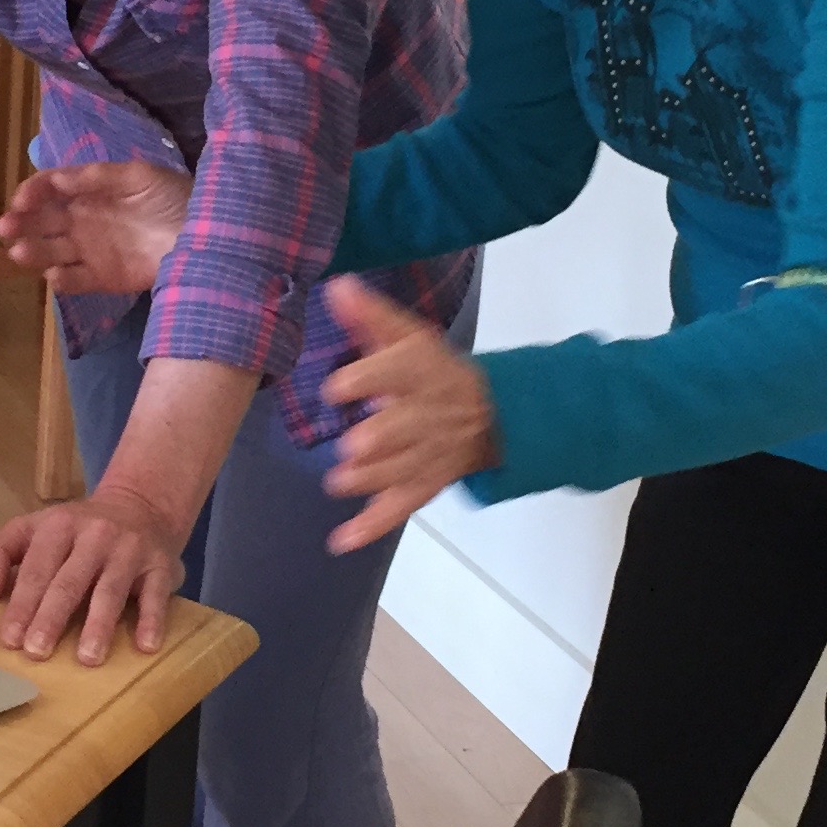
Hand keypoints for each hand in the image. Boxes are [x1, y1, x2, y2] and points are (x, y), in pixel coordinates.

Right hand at [0, 161, 191, 294]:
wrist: (207, 236)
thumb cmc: (175, 197)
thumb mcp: (139, 176)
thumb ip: (97, 177)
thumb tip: (57, 178)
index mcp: (90, 191)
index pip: (51, 190)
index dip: (33, 192)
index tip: (21, 200)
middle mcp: (84, 220)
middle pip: (43, 222)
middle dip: (21, 223)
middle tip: (6, 227)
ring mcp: (91, 251)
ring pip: (51, 252)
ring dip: (33, 252)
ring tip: (20, 252)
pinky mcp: (103, 278)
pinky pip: (74, 281)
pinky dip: (61, 281)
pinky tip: (55, 275)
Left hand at [0, 486, 187, 664]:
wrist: (141, 504)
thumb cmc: (76, 529)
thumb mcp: (31, 527)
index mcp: (58, 526)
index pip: (36, 570)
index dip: (22, 605)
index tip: (11, 639)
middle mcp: (95, 535)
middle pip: (69, 582)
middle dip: (52, 617)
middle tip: (37, 651)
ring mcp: (129, 550)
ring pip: (110, 590)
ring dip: (99, 624)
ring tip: (88, 658)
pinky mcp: (160, 565)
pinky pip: (156, 594)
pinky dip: (152, 619)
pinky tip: (145, 645)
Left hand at [319, 276, 497, 555]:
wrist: (491, 413)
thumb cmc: (433, 371)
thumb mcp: (408, 336)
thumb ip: (370, 316)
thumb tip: (336, 285)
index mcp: (421, 373)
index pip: (399, 372)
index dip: (368, 380)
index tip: (336, 388)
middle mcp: (427, 416)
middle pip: (406, 429)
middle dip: (381, 439)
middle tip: (353, 446)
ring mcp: (427, 456)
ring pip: (401, 471)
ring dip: (372, 479)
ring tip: (339, 482)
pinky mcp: (422, 486)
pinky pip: (399, 509)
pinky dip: (371, 527)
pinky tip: (340, 541)